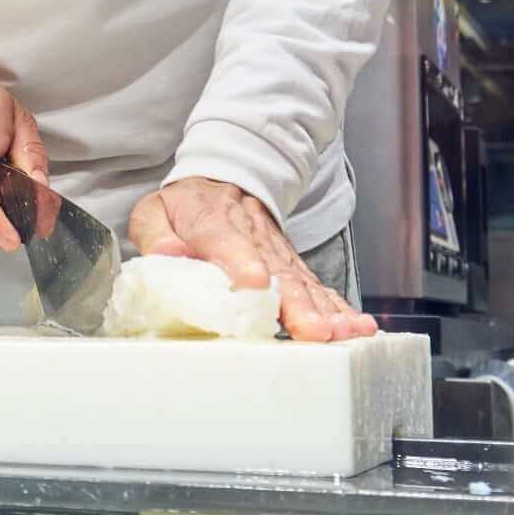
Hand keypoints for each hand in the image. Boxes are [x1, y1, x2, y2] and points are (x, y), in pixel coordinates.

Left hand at [128, 176, 376, 341]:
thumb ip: (156, 234)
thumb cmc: (186, 206)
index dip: (242, 262)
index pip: (227, 241)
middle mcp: (254, 241)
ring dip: (324, 311)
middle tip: (313, 331)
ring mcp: (279, 255)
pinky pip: (318, 289)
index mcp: (213, 225)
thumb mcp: (155, 210)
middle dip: (297, 304)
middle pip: (278, 272)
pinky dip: (340, 308)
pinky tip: (358, 327)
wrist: (223, 180)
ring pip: (304, 283)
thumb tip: (169, 253)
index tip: (256, 283)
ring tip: (341, 335)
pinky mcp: (293, 267)